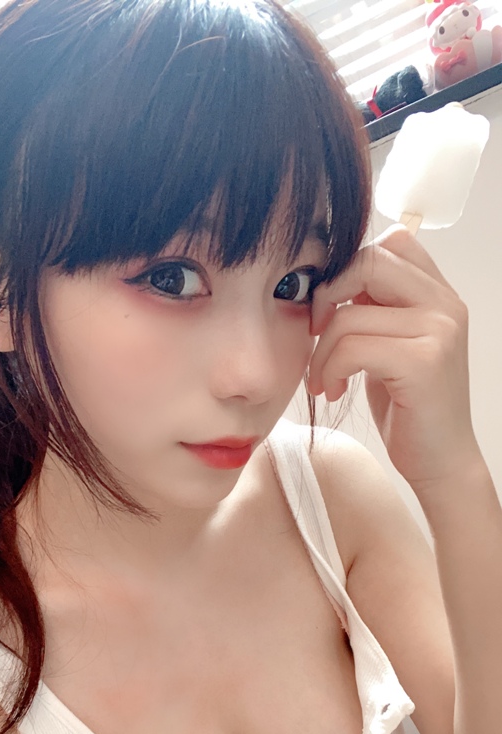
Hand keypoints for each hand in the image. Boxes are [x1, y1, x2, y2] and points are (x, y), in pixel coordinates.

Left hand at [306, 225, 480, 492]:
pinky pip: (351, 348)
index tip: (330, 309)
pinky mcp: (423, 361)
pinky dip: (328, 370)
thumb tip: (331, 281)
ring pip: (349, 315)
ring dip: (321, 352)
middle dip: (327, 296)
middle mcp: (445, 305)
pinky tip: (332, 391)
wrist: (441, 462)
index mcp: (439, 295)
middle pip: (368, 262)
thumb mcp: (391, 347)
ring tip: (323, 380)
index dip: (347, 268)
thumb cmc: (409, 408)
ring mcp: (439, 330)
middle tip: (315, 335)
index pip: (390, 243)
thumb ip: (376, 310)